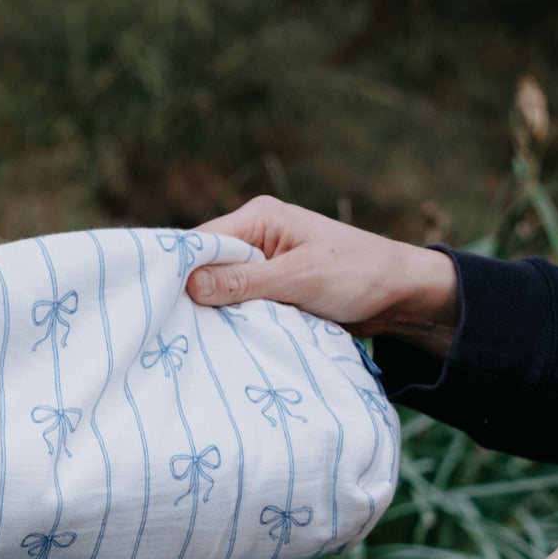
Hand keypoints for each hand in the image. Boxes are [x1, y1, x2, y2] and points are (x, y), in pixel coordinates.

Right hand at [187, 195, 459, 356]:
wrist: (401, 295)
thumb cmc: (357, 275)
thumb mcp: (299, 278)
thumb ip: (244, 282)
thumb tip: (188, 285)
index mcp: (259, 217)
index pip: (200, 242)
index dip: (177, 272)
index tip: (156, 306)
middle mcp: (255, 236)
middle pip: (205, 267)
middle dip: (192, 296)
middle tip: (170, 332)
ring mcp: (262, 265)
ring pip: (220, 289)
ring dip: (214, 313)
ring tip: (193, 340)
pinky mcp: (271, 290)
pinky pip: (239, 305)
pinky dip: (232, 321)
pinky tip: (219, 341)